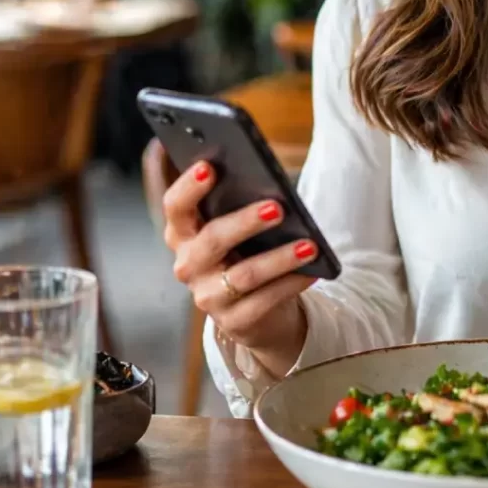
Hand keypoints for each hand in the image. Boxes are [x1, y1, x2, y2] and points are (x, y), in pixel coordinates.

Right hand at [154, 141, 315, 376]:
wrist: (258, 310)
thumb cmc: (248, 252)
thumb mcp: (239, 229)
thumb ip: (240, 204)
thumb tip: (268, 182)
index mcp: (184, 233)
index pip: (175, 207)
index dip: (188, 187)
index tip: (209, 166)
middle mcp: (189, 265)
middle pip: (211, 239)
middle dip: (245, 222)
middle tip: (278, 207)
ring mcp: (208, 296)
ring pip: (243, 275)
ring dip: (279, 258)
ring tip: (309, 245)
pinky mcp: (234, 321)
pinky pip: (264, 301)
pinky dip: (290, 284)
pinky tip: (311, 272)